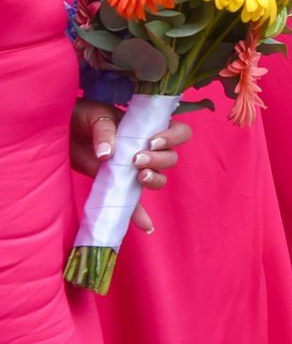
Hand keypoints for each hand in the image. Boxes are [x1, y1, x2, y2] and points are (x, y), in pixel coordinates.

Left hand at [70, 101, 191, 234]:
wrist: (62, 131)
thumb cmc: (83, 117)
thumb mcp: (94, 116)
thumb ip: (104, 131)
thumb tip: (107, 154)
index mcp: (148, 127)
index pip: (178, 131)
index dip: (173, 137)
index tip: (152, 141)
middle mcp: (146, 147)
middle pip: (171, 158)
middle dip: (159, 160)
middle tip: (136, 159)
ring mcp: (133, 167)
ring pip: (159, 177)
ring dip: (154, 180)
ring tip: (139, 177)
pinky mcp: (118, 183)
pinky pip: (134, 202)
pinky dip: (140, 215)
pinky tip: (146, 227)